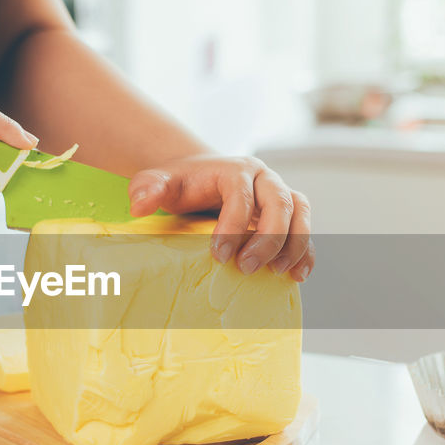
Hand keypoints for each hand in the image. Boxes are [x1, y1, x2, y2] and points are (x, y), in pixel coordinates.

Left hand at [127, 155, 313, 281]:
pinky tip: (297, 275)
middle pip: (280, 202)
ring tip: (277, 273)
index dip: (233, 226)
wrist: (200, 179)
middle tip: (246, 268)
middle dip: (268, 238)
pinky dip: (306, 252)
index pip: (241, 195)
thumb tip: (138, 205)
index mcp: (235, 169)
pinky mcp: (289, 215)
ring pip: (300, 213)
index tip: (218, 255)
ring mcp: (280, 195)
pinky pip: (306, 230)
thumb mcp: (160, 183)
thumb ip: (147, 188)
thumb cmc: (182, 184)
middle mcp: (264, 179)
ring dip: (294, 244)